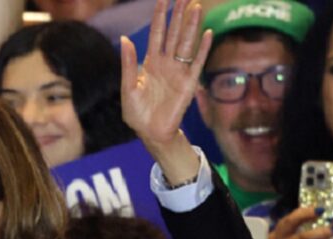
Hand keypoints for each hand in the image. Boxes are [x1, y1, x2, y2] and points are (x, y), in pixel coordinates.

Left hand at [120, 0, 211, 147]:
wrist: (151, 132)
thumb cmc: (137, 112)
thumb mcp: (128, 87)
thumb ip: (128, 64)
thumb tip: (125, 40)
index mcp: (150, 62)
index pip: (157, 33)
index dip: (160, 16)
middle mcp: (166, 63)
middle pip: (174, 33)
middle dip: (179, 15)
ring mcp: (179, 71)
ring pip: (187, 43)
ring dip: (191, 26)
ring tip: (196, 7)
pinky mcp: (189, 83)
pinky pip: (197, 62)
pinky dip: (203, 48)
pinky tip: (207, 33)